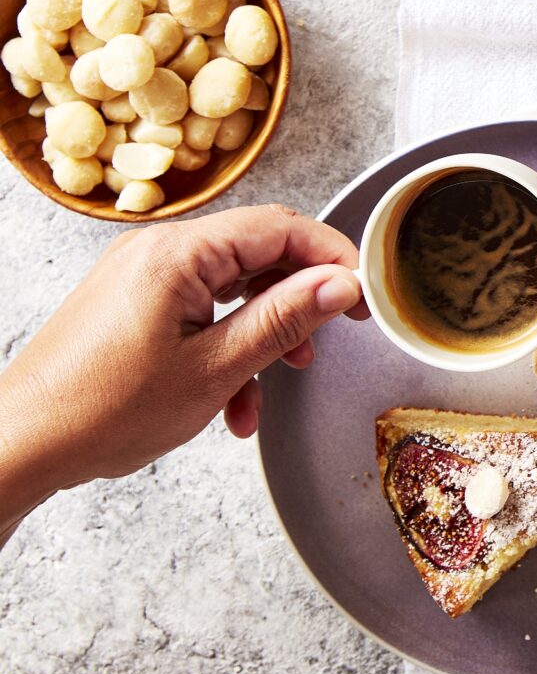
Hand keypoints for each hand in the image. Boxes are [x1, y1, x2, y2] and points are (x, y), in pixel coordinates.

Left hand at [0, 204, 367, 520]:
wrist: (20, 446)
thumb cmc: (101, 411)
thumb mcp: (215, 369)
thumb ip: (284, 318)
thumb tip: (340, 283)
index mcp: (178, 254)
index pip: (281, 227)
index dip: (333, 257)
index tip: (364, 294)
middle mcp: (157, 252)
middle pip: (258, 252)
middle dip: (299, 298)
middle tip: (332, 335)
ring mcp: (141, 277)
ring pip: (232, 286)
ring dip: (264, 332)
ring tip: (275, 380)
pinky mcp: (132, 303)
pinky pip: (200, 308)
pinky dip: (227, 345)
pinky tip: (230, 400)